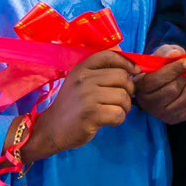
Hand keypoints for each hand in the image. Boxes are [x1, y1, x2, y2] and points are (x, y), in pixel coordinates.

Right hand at [23, 50, 135, 164]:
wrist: (51, 129)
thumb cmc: (72, 106)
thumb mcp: (81, 83)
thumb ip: (101, 73)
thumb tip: (133, 67)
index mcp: (82, 68)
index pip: (110, 56)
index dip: (127, 62)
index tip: (134, 72)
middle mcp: (84, 79)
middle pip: (123, 78)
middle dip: (128, 91)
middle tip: (120, 101)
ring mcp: (87, 96)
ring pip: (124, 97)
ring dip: (124, 107)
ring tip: (113, 112)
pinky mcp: (92, 114)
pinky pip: (119, 113)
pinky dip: (119, 120)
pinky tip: (108, 121)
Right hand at [133, 44, 185, 123]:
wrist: (166, 84)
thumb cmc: (162, 68)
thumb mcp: (161, 56)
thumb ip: (167, 53)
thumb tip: (177, 54)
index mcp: (140, 87)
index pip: (157, 79)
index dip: (174, 69)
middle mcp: (148, 104)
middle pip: (172, 90)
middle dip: (184, 77)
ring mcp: (162, 114)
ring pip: (184, 99)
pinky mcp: (177, 119)